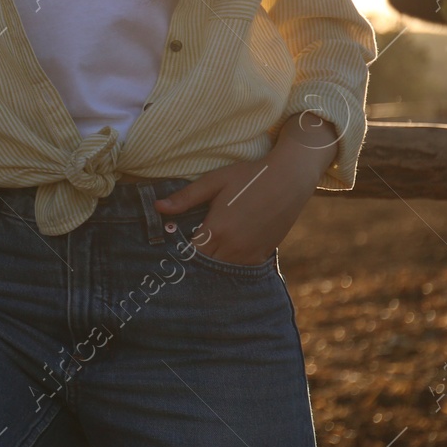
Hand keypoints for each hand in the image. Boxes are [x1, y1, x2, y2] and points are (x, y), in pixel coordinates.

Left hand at [153, 155, 316, 265]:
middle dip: (194, 259)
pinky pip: (241, 268)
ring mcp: (250, 253)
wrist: (288, 180)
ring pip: (223, 269)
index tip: (172, 246)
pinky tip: (224, 252)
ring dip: (212, 263)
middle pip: (205, 265)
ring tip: (203, 251)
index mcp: (217, 230)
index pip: (190, 253)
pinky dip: (231, 263)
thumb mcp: (213, 182)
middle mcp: (233, 247)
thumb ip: (185, 198)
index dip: (179, 251)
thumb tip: (157, 207)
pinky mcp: (263, 254)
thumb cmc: (248, 177)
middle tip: (186, 249)